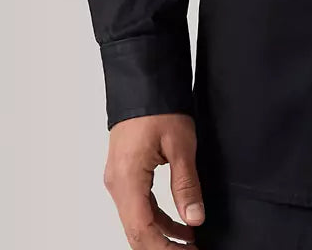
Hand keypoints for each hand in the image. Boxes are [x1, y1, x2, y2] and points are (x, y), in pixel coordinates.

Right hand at [102, 112, 205, 246]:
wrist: (143, 79)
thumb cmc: (159, 105)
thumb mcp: (180, 144)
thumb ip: (186, 185)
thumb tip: (195, 218)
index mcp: (127, 179)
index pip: (142, 231)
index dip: (165, 249)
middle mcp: (117, 184)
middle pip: (137, 232)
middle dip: (164, 248)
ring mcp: (119, 179)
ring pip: (138, 221)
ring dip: (163, 236)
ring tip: (192, 242)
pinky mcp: (125, 173)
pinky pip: (139, 206)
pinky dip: (158, 219)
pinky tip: (181, 224)